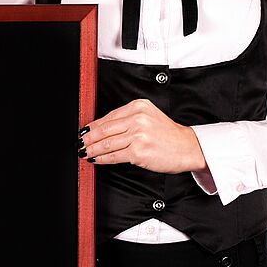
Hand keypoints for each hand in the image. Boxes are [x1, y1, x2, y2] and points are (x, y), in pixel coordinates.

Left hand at [77, 98, 207, 174]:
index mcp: (138, 106)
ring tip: (83, 152)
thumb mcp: (149, 117)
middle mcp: (137, 118)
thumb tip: (102, 128)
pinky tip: (95, 159)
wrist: (188, 148)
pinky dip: (102, 158)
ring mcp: (138, 135)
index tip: (84, 131)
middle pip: (104, 129)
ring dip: (91, 149)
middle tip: (79, 142)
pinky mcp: (138, 151)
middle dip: (88, 137)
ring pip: (106, 143)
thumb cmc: (168, 136)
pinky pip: (113, 156)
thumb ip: (128, 120)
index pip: (109, 116)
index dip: (93, 125)